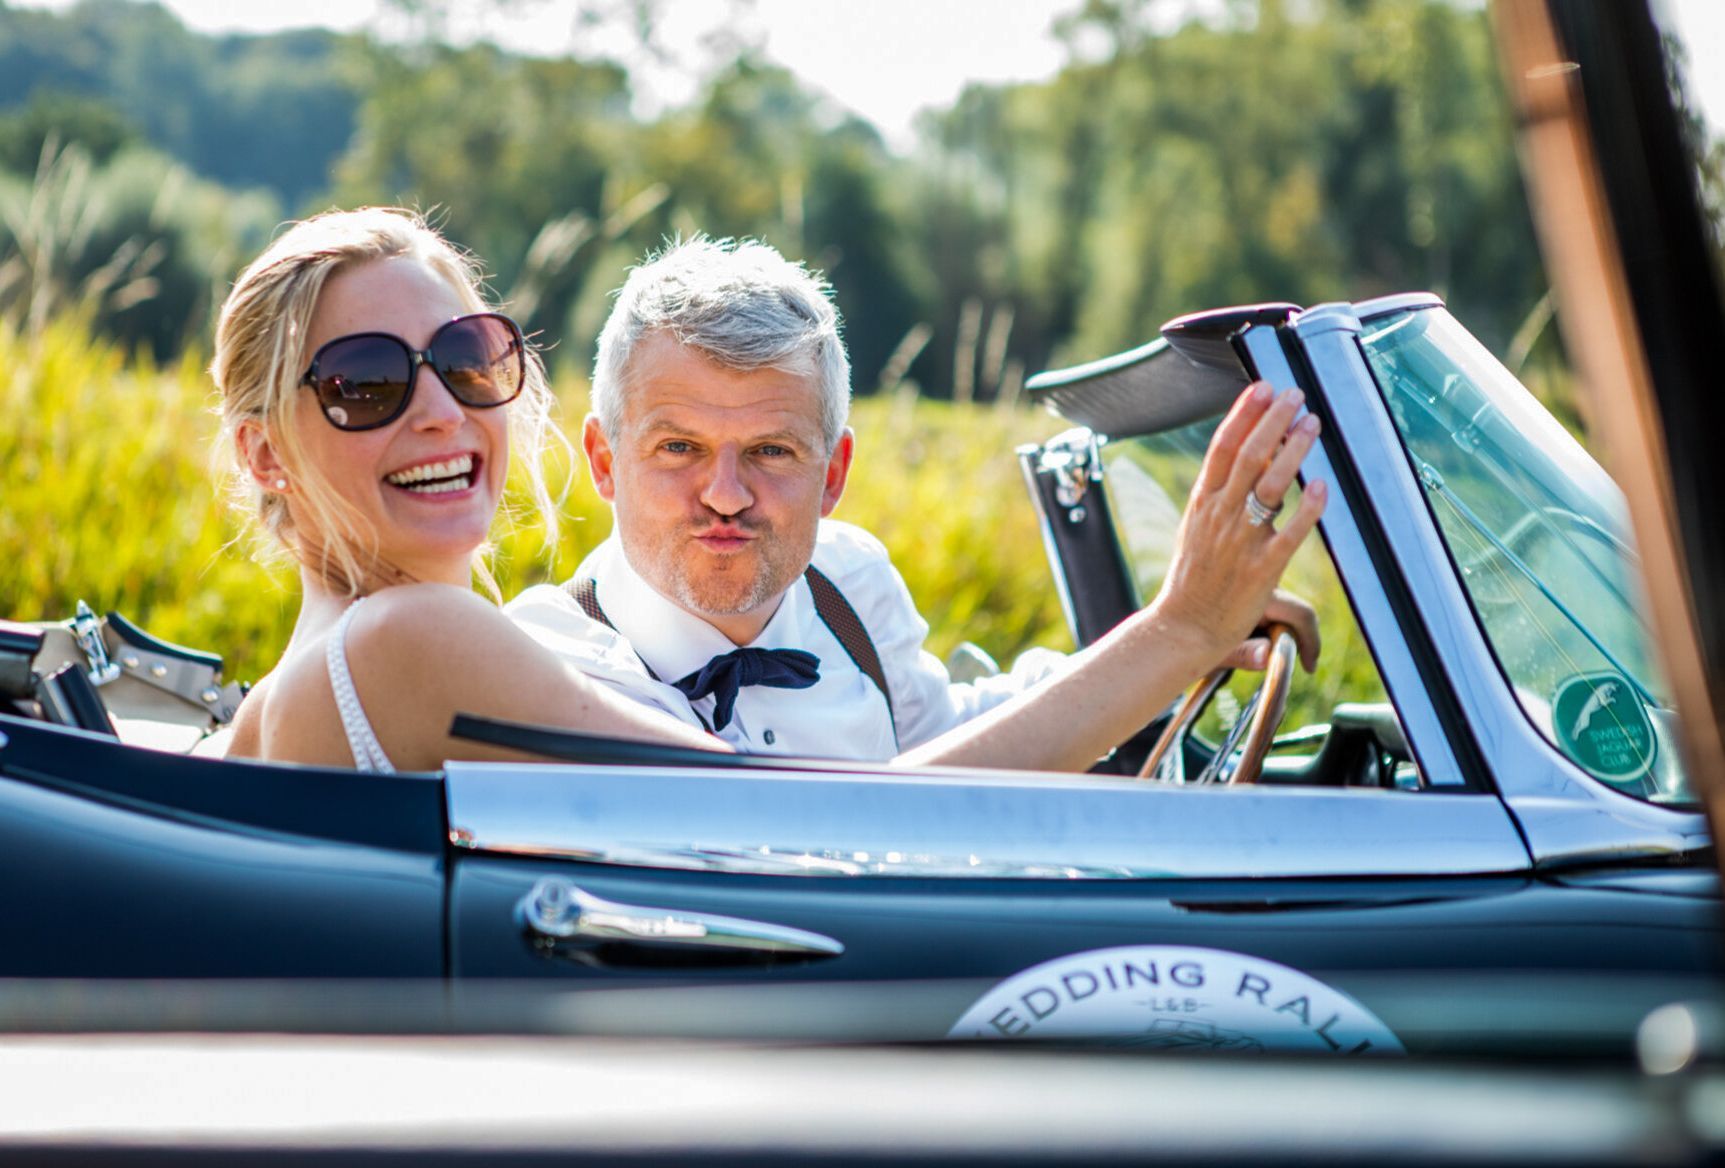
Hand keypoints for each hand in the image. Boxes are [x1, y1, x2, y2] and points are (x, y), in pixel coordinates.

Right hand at [1150, 381, 1326, 671]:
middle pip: (1247, 457)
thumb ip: (1224, 492)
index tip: (1262, 387)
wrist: (1183, 627)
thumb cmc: (1194, 576)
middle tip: (1295, 394)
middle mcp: (1219, 517)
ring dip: (1292, 451)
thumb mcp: (1198, 526)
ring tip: (1312, 423)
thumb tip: (1257, 456)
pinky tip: (1322, 486)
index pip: (1221, 448)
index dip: (1242, 415)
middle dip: (1272, 421)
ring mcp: (1240, 542)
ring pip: (1268, 487)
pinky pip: (1288, 535)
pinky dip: (1305, 510)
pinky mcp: (1260, 570)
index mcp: (1202, 503)